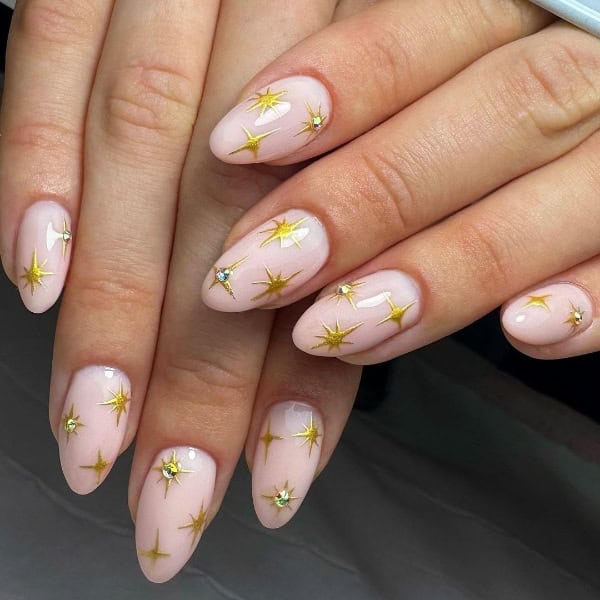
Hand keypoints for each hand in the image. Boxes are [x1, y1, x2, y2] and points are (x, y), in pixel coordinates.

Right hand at [0, 0, 363, 583]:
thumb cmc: (358, 43)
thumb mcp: (385, 119)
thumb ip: (357, 231)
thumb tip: (317, 369)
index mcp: (389, 54)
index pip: (340, 249)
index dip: (304, 370)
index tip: (273, 473)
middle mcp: (285, 2)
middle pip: (233, 212)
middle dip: (197, 368)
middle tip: (170, 495)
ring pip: (142, 142)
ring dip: (113, 296)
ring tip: (95, 425)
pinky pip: (56, 47)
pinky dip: (36, 161)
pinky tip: (33, 272)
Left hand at [202, 0, 599, 363]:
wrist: (583, 103)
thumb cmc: (482, 89)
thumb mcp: (439, 63)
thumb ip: (381, 87)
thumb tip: (253, 140)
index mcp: (522, 8)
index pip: (428, 32)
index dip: (338, 86)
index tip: (234, 146)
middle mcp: (586, 69)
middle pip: (494, 117)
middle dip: (365, 205)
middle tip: (258, 275)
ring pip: (563, 200)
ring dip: (447, 276)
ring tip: (339, 332)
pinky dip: (593, 302)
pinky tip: (527, 333)